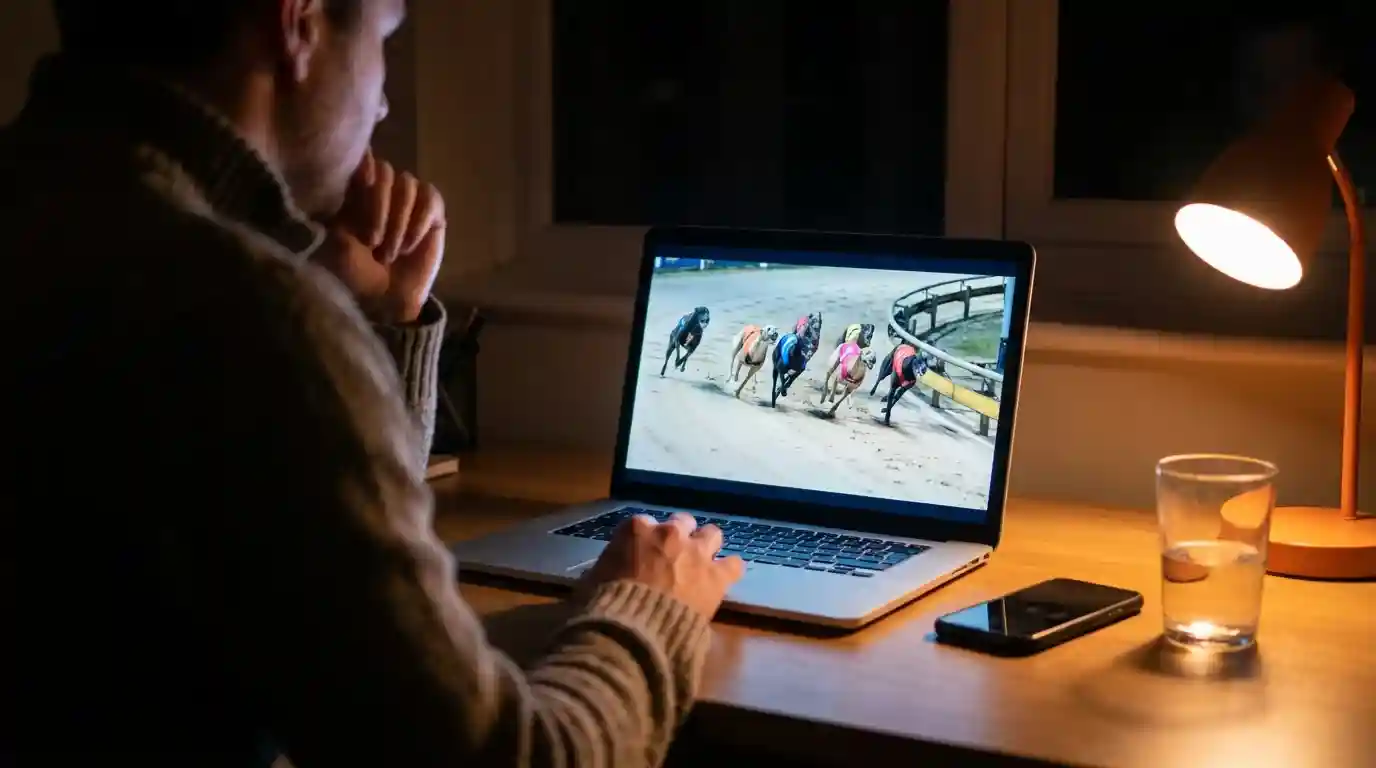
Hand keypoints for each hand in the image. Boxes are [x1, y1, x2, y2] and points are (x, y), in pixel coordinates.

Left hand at [313, 151, 445, 323]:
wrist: (385, 299)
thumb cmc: (356, 272)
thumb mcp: (340, 237)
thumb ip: (346, 200)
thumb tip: (360, 163)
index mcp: (356, 193)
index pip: (363, 162)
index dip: (365, 167)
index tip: (362, 183)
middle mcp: (383, 191)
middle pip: (385, 172)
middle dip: (378, 206)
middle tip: (373, 242)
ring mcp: (409, 201)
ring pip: (407, 184)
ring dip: (398, 220)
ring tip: (391, 252)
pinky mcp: (432, 214)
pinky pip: (429, 199)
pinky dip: (419, 222)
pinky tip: (411, 244)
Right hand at [584, 512, 744, 619]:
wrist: (634, 631)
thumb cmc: (605, 606)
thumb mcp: (593, 580)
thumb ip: (604, 568)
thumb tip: (601, 574)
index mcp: (636, 529)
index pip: (644, 524)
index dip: (646, 540)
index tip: (644, 554)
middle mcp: (669, 533)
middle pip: (682, 522)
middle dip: (680, 537)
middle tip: (675, 556)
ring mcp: (696, 552)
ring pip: (712, 534)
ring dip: (706, 546)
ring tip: (702, 563)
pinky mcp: (716, 576)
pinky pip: (734, 564)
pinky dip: (728, 570)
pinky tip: (723, 578)